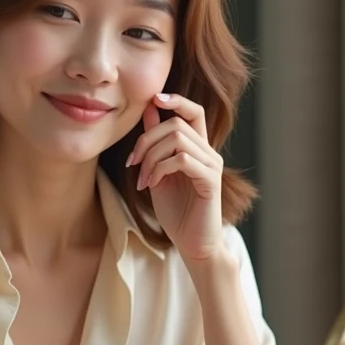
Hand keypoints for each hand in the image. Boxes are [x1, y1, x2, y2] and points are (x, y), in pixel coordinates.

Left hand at [127, 92, 224, 262]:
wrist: (192, 245)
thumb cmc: (176, 211)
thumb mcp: (158, 172)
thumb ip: (156, 144)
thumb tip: (149, 110)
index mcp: (198, 149)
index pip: (194, 111)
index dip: (175, 100)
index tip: (152, 100)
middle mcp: (209, 153)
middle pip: (176, 123)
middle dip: (147, 139)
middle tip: (132, 162)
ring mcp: (212, 166)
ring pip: (178, 139)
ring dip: (151, 157)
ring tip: (142, 178)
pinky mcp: (210, 181)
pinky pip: (182, 160)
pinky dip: (160, 169)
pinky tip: (151, 185)